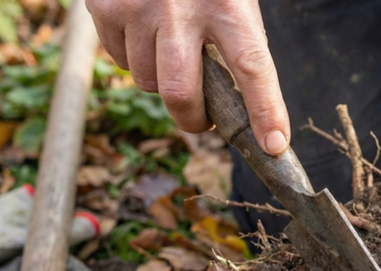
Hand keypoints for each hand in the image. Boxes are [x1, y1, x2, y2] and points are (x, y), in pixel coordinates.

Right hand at [86, 0, 289, 152]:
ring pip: (147, 83)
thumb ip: (238, 44)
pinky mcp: (106, 7)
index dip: (265, 110)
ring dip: (161, 81)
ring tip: (171, 49)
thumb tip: (244, 108)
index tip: (274, 145)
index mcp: (227, 4)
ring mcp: (138, 8)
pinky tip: (145, 29)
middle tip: (201, 121)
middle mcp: (180, 8)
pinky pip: (121, 60)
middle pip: (181, 93)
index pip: (252, 66)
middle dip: (191, 120)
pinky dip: (135, 57)